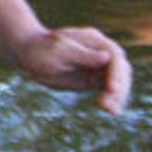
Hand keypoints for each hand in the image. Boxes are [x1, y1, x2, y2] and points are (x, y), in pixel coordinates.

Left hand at [12, 26, 131, 113]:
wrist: (30, 54)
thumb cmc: (41, 48)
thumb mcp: (59, 50)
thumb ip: (82, 55)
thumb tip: (106, 57)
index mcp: (95, 40)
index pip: (114, 56)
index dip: (116, 72)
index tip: (111, 88)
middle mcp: (102, 52)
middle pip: (121, 70)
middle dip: (120, 86)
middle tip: (109, 103)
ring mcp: (100, 66)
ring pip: (118, 82)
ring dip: (118, 96)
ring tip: (112, 111)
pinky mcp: (95, 79)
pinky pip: (109, 91)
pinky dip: (112, 100)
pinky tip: (113, 111)